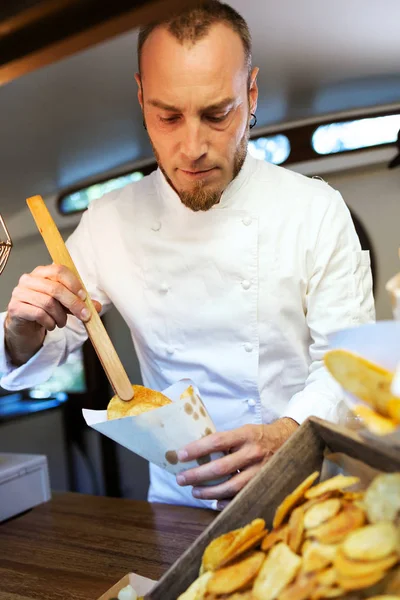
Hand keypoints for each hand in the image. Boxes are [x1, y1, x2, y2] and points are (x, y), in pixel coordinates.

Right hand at [5, 264, 101, 365]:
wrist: (25, 325)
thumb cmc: (44, 309)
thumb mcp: (65, 304)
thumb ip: (80, 303)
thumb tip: (96, 306)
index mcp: (42, 272)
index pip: (59, 270)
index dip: (74, 284)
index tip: (84, 297)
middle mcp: (29, 279)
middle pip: (55, 288)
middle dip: (73, 303)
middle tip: (84, 315)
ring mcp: (20, 293)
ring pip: (48, 303)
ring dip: (61, 316)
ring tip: (62, 322)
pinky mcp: (15, 307)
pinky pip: (38, 314)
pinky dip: (50, 322)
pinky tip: (51, 325)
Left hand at [176, 418, 298, 508]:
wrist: (290, 441)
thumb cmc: (260, 436)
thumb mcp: (244, 431)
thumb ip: (226, 441)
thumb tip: (196, 453)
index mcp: (246, 435)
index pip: (217, 441)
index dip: (197, 449)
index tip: (180, 455)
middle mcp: (254, 453)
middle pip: (221, 467)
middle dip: (197, 475)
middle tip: (181, 479)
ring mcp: (261, 471)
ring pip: (231, 486)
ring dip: (210, 491)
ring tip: (194, 492)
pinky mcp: (266, 485)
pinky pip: (243, 498)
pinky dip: (227, 502)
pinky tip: (214, 502)